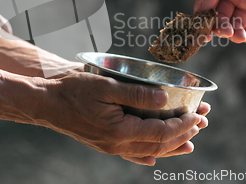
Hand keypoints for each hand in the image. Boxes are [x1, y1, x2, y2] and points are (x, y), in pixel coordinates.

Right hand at [40, 72, 208, 165]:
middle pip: (158, 145)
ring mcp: (109, 147)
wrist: (45, 102)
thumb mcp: (105, 86)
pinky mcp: (103, 144)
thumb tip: (164, 99)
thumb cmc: (73, 90)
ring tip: (188, 143)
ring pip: (147, 152)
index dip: (182, 126)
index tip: (197, 116)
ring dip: (170, 147)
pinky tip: (153, 159)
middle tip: (200, 125)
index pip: (160, 133)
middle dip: (182, 136)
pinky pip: (130, 155)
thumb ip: (136, 93)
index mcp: (119, 130)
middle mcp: (116, 144)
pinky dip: (146, 156)